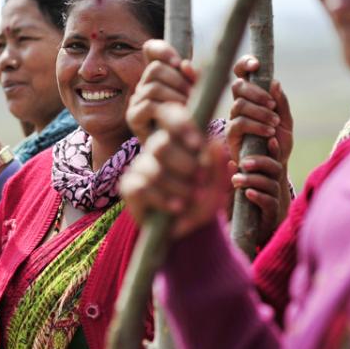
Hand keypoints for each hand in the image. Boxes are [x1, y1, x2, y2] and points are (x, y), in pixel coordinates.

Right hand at [121, 103, 232, 237]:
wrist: (187, 231)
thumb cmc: (201, 201)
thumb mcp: (216, 185)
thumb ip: (218, 166)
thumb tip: (215, 142)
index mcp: (178, 139)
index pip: (172, 117)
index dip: (182, 126)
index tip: (198, 145)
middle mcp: (156, 148)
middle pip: (160, 144)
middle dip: (184, 164)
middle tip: (201, 179)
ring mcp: (141, 166)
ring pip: (154, 170)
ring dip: (178, 187)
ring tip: (191, 199)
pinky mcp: (130, 186)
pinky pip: (143, 188)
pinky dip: (164, 200)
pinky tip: (177, 208)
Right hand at [127, 40, 197, 143]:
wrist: (181, 154)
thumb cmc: (191, 123)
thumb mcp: (197, 97)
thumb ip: (193, 79)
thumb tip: (185, 65)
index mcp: (159, 76)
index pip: (151, 50)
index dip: (162, 50)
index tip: (178, 62)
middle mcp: (144, 85)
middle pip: (155, 68)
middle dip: (178, 81)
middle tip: (193, 96)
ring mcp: (136, 101)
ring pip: (154, 87)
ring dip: (176, 97)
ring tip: (190, 111)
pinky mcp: (133, 117)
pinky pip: (149, 106)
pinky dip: (168, 111)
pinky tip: (181, 120)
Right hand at [227, 55, 293, 162]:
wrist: (274, 166)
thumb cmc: (278, 142)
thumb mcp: (286, 120)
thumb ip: (281, 102)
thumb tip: (274, 83)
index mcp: (252, 97)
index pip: (242, 74)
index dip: (244, 64)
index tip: (256, 64)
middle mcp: (240, 105)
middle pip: (237, 86)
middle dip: (255, 92)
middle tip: (272, 104)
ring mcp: (234, 119)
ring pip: (239, 104)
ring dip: (260, 111)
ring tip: (275, 122)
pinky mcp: (231, 134)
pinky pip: (239, 123)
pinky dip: (256, 125)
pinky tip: (269, 131)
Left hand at [232, 153, 288, 245]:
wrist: (237, 236)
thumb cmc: (233, 209)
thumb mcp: (229, 190)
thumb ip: (230, 176)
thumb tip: (229, 161)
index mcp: (264, 177)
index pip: (272, 160)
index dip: (274, 150)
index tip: (270, 138)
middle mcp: (271, 187)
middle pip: (275, 168)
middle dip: (260, 162)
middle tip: (243, 163)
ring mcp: (273, 201)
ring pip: (271, 184)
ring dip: (254, 179)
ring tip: (237, 180)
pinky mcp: (271, 216)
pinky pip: (269, 202)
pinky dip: (259, 196)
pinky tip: (248, 194)